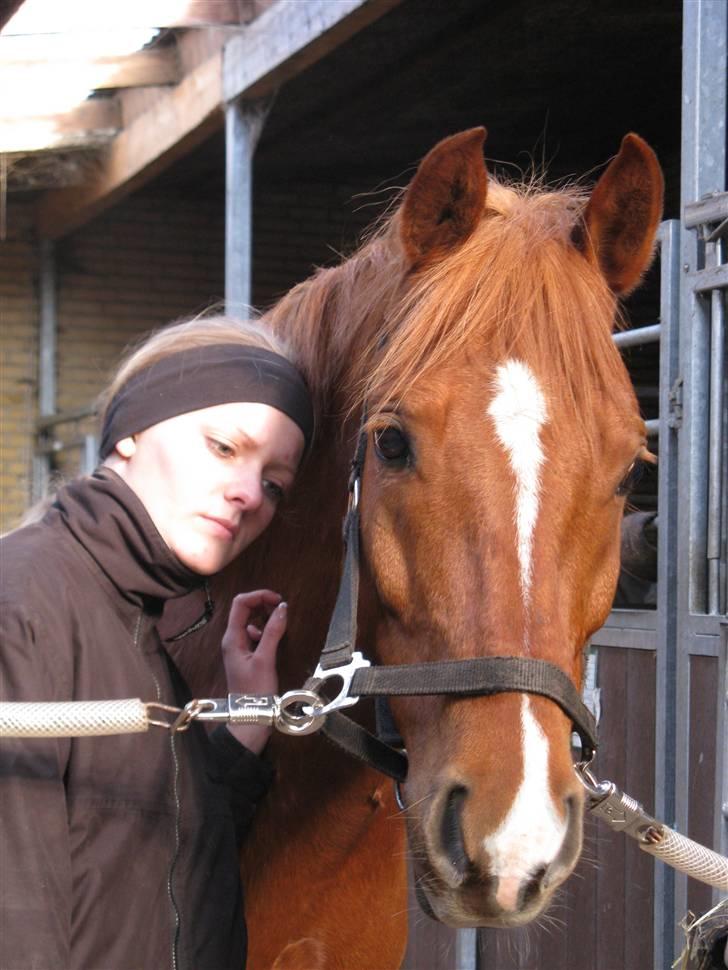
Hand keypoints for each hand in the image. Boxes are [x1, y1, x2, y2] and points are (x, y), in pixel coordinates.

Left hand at [220, 590, 286, 754]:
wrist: (250, 718)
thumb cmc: (255, 691)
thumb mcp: (265, 660)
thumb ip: (273, 632)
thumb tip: (282, 608)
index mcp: (232, 638)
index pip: (241, 604)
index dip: (259, 596)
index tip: (278, 600)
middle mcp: (232, 640)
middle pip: (244, 610)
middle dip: (263, 604)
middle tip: (282, 609)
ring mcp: (238, 648)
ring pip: (251, 621)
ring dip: (265, 617)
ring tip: (281, 623)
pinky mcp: (246, 656)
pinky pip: (255, 635)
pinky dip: (266, 631)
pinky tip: (275, 640)